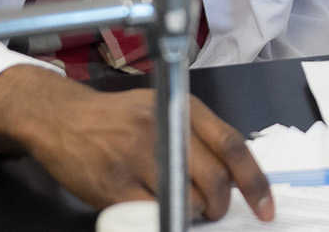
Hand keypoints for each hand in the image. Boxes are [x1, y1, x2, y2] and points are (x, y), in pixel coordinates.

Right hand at [0, 65, 273, 221]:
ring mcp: (137, 158)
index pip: (232, 146)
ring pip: (186, 200)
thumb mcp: (163, 109)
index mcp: (184, 108)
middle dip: (221, 206)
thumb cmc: (119, 117)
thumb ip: (197, 135)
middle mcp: (164, 129)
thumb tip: (231, 174)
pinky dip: (164, 221)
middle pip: (214, 179)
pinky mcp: (113, 186)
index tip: (266, 209)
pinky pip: (152, 215)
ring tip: (183, 209)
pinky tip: (160, 214)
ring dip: (192, 214)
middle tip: (214, 212)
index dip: (254, 182)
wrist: (62, 119)